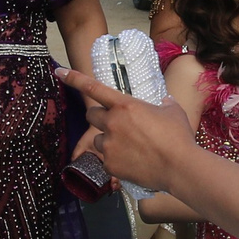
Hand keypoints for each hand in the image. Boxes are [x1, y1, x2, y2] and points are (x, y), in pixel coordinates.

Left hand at [57, 64, 192, 192]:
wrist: (179, 167)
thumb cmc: (178, 137)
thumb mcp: (173, 111)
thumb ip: (164, 104)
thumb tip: (164, 102)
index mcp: (125, 105)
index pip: (93, 88)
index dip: (74, 78)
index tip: (59, 71)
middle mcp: (112, 123)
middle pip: (91, 115)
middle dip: (100, 118)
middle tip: (117, 125)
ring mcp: (109, 145)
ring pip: (99, 140)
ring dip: (110, 140)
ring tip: (131, 147)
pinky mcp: (110, 165)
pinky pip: (106, 159)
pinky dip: (116, 159)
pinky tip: (134, 161)